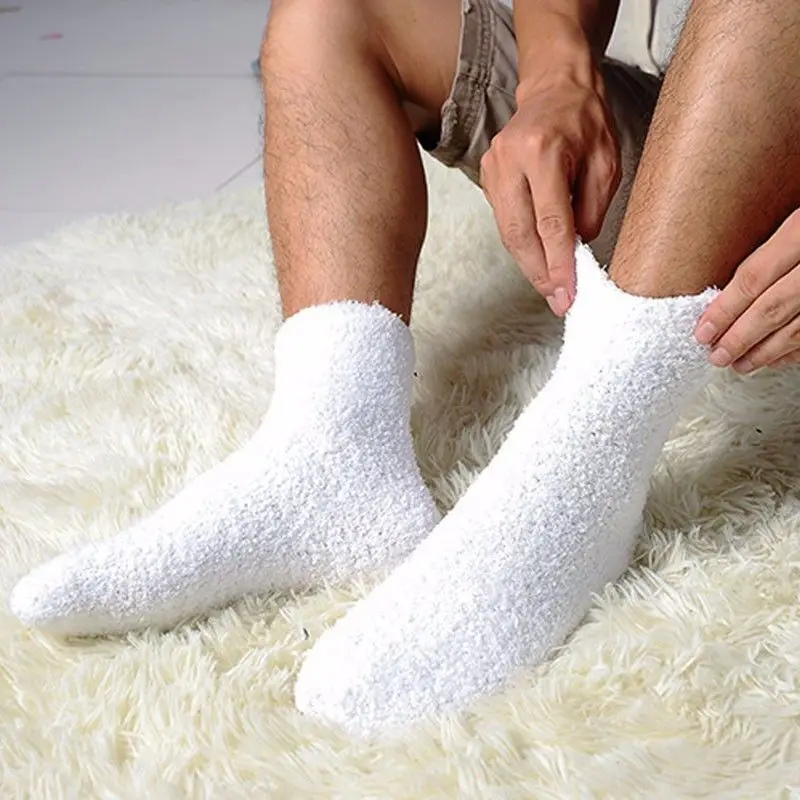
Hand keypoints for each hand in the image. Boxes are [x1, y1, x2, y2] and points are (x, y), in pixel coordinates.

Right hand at [480, 47, 619, 315]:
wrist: (555, 88)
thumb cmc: (585, 121)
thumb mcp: (607, 163)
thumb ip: (591, 209)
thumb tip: (575, 251)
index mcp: (542, 152)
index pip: (550, 222)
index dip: (559, 263)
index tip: (568, 293)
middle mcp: (509, 160)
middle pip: (521, 234)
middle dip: (540, 273)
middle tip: (558, 301)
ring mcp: (492, 168)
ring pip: (508, 233)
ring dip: (530, 265)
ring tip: (551, 289)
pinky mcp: (487, 176)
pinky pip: (505, 222)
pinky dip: (522, 246)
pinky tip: (539, 261)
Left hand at [695, 209, 799, 371]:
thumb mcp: (794, 225)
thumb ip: (764, 257)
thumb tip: (724, 298)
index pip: (752, 279)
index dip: (724, 310)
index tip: (703, 331)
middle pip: (772, 309)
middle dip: (739, 338)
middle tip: (717, 355)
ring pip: (796, 330)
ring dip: (764, 352)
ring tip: (739, 363)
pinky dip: (791, 351)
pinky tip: (773, 358)